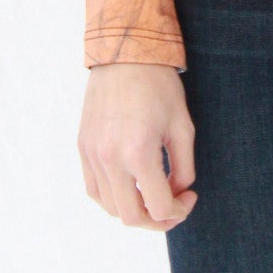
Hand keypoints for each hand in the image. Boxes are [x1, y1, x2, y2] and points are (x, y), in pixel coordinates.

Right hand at [78, 64, 198, 230]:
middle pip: (131, 217)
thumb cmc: (159, 86)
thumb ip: (184, 167)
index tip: (190, 196)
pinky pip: (93, 189)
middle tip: (173, 205)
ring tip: (152, 195)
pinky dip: (112, 197)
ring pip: (109, 208)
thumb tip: (177, 194)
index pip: (159, 207)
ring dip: (134, 210)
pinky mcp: (82, 147)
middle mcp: (110, 159)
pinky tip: (130, 187)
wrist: (125, 53)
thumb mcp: (183, 126)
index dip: (180, 211)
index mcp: (138, 153)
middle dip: (157, 220)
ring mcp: (92, 155)